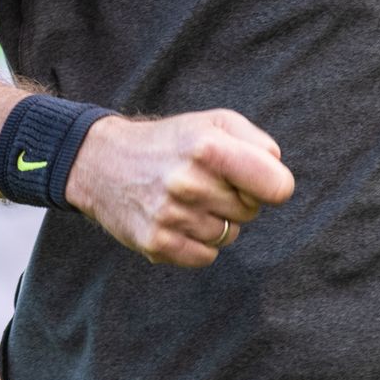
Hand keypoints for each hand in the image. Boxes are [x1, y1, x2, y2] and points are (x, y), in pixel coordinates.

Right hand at [66, 109, 294, 267]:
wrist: (102, 163)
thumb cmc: (169, 142)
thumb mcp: (213, 122)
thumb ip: (256, 143)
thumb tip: (277, 175)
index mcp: (208, 147)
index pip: (277, 187)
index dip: (272, 185)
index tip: (257, 180)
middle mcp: (188, 182)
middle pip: (251, 212)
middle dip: (237, 198)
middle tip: (206, 182)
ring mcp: (171, 216)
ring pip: (228, 235)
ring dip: (215, 220)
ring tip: (186, 199)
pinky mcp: (156, 244)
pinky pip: (206, 256)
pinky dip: (198, 243)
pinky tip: (177, 220)